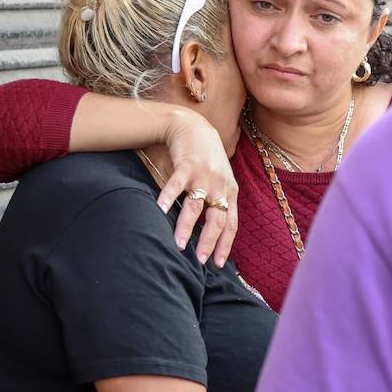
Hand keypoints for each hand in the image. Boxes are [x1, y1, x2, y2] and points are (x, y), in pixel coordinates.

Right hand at [158, 110, 238, 266]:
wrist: (194, 127)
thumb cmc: (206, 160)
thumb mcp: (219, 181)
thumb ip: (217, 202)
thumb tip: (209, 233)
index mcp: (229, 192)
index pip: (231, 224)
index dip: (225, 245)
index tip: (218, 264)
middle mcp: (220, 186)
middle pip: (216, 219)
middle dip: (208, 242)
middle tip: (199, 261)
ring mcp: (204, 176)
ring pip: (196, 207)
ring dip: (187, 227)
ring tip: (178, 244)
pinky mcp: (187, 165)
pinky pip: (176, 185)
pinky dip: (168, 198)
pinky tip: (159, 210)